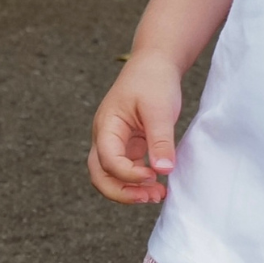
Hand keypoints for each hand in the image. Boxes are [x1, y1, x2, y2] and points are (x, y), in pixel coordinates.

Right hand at [89, 55, 183, 203]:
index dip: (129, 174)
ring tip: (158, 195)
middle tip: (150, 198)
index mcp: (106, 126)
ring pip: (111, 177)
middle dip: (122, 192)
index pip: (108, 160)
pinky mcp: (128, 145)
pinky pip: (126, 171)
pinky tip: (159, 185)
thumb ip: (160, 140)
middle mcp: (104, 137)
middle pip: (100, 175)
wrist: (154, 64)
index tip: (154, 176)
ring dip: (129, 191)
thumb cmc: (153, 81)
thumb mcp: (159, 109)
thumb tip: (164, 171)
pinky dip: (138, 182)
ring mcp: (115, 143)